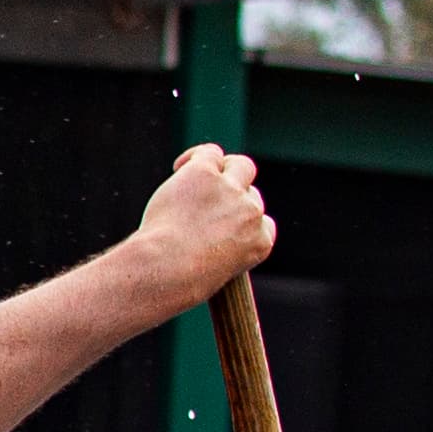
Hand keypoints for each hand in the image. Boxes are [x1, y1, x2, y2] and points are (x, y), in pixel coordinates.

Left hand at [123, 145, 273, 309]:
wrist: (168, 267)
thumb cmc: (180, 278)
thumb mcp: (212, 270)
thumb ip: (219, 249)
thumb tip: (205, 233)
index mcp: (261, 243)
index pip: (263, 222)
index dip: (242, 220)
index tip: (220, 229)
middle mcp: (252, 213)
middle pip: (251, 194)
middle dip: (230, 199)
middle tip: (200, 209)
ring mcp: (231, 190)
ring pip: (241, 166)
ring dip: (225, 169)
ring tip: (198, 181)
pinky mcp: (205, 174)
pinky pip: (210, 153)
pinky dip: (195, 157)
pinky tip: (179, 168)